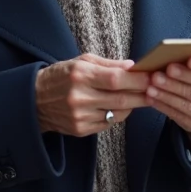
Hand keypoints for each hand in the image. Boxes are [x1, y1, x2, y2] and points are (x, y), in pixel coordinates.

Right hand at [36, 53, 150, 136]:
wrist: (34, 100)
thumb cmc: (62, 75)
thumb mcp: (82, 61)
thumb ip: (109, 64)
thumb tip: (134, 67)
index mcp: (80, 75)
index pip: (116, 79)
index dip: (137, 79)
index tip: (152, 76)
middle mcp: (79, 97)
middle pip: (121, 99)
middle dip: (142, 94)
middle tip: (156, 89)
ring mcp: (79, 116)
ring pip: (118, 113)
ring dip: (132, 105)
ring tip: (138, 96)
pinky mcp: (80, 130)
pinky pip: (109, 123)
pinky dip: (118, 114)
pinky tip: (118, 106)